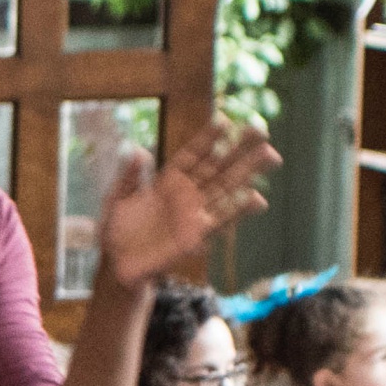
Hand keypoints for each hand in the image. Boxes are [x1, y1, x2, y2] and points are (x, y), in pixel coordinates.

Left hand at [88, 117, 281, 294]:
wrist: (116, 266)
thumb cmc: (115, 231)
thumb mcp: (116, 198)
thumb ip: (128, 175)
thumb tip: (137, 149)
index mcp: (168, 181)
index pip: (193, 154)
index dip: (208, 138)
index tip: (225, 120)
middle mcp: (186, 194)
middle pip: (217, 166)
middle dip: (239, 149)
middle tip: (261, 129)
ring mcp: (193, 213)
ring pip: (225, 188)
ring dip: (247, 173)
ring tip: (270, 155)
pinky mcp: (195, 235)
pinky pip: (219, 219)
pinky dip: (236, 210)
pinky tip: (254, 197)